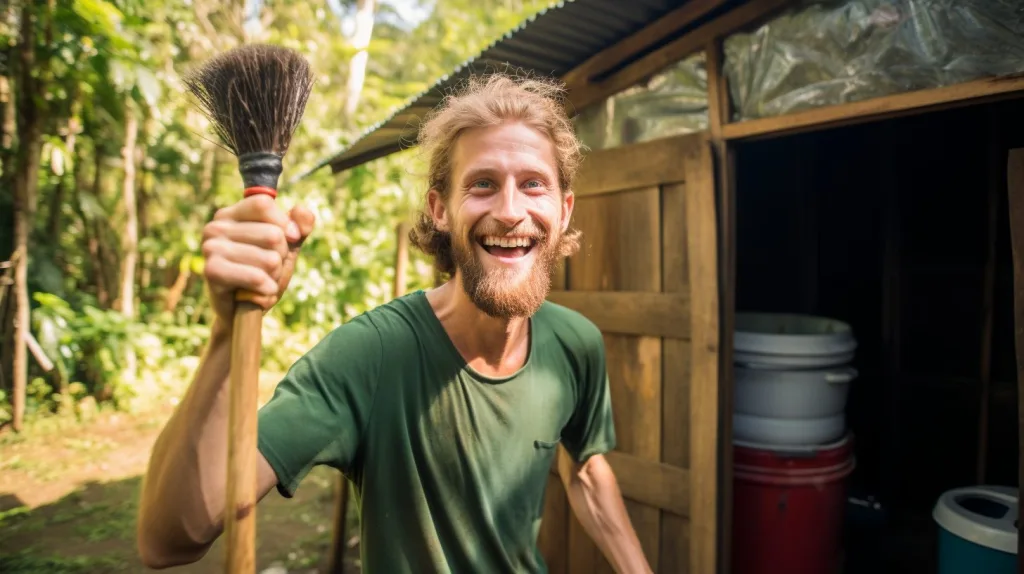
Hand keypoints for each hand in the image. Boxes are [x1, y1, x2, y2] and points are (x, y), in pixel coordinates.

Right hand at [201, 194, 314, 321]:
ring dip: (275, 276)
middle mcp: (216, 227)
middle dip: (281, 258)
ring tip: (262, 282)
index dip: (285, 224)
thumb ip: (300, 226)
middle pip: (273, 235)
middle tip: (268, 269)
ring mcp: (210, 248)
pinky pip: (257, 277)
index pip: (264, 204)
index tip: (291, 239)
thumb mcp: (287, 247)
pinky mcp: (212, 271)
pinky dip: (267, 289)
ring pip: (270, 259)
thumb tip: (302, 211)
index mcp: (231, 215)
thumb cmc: (264, 273)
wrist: (244, 310)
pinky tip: (260, 293)